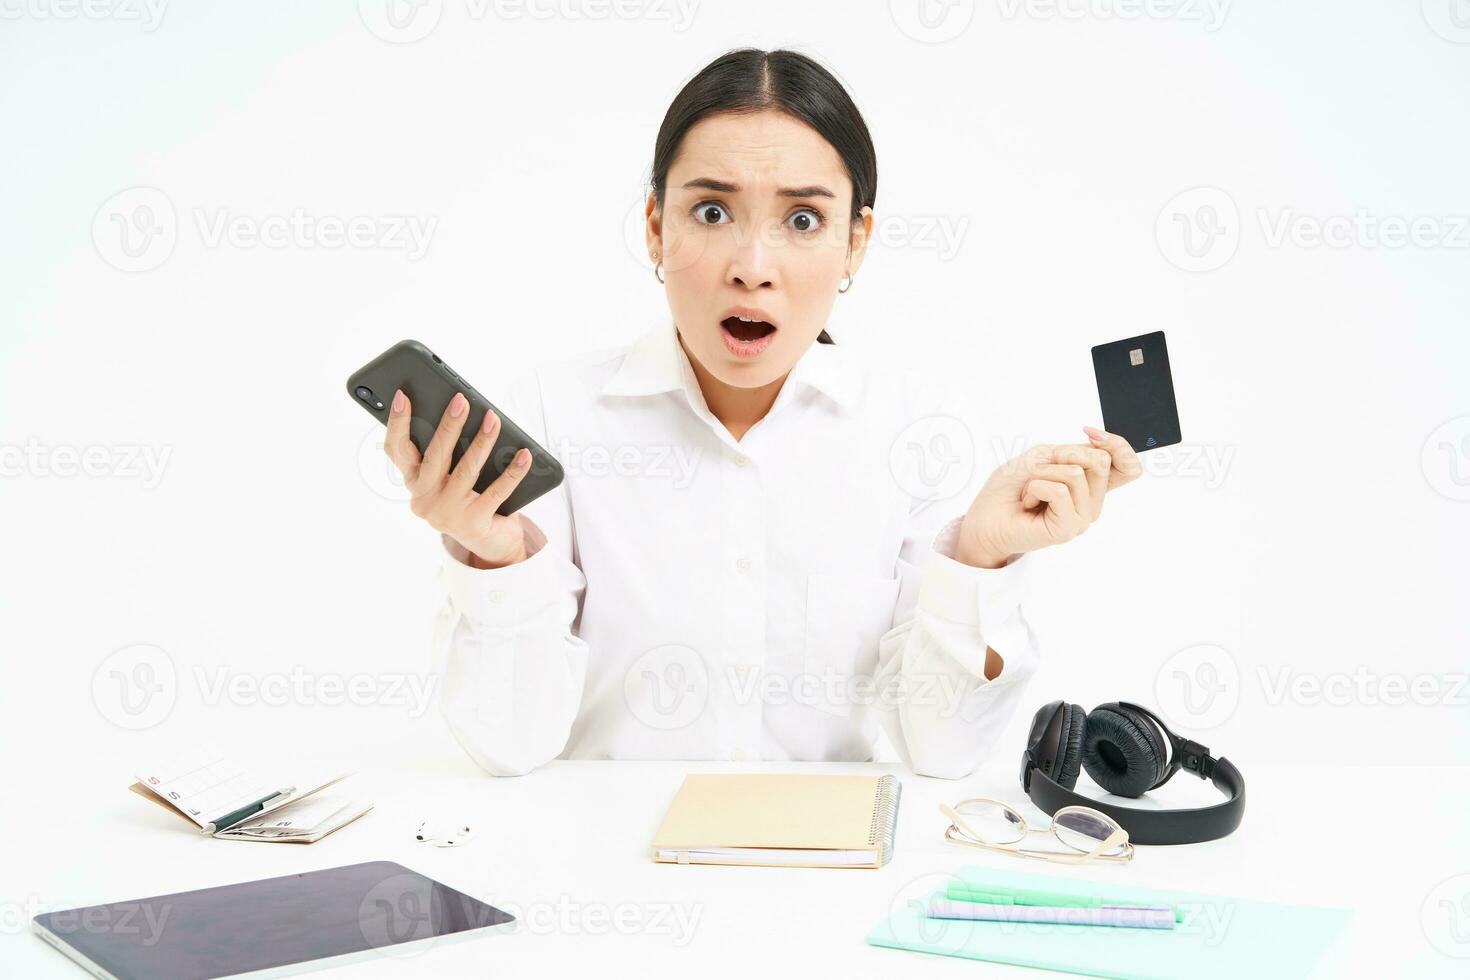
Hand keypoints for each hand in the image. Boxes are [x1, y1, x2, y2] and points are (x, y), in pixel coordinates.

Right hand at [384, 389, 535, 567]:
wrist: (489, 544)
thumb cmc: (469, 500)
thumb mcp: (449, 478)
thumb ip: (446, 453)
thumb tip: (461, 413)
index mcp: (414, 483)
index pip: (396, 450)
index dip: (397, 423)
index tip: (403, 396)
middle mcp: (424, 500)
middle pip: (435, 456)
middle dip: (449, 425)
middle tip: (461, 401)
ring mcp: (447, 514)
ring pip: (466, 470)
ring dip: (482, 442)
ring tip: (494, 419)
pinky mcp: (474, 523)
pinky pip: (497, 491)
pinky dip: (513, 471)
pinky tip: (524, 455)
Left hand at [955, 427, 1142, 567]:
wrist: (985, 519)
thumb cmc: (1010, 488)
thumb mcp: (1041, 456)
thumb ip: (1073, 452)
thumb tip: (1096, 451)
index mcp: (1091, 483)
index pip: (1129, 465)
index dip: (1118, 445)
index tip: (1090, 434)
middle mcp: (1092, 501)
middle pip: (1102, 461)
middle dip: (1063, 455)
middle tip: (1039, 469)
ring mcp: (1083, 516)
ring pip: (1077, 473)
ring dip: (1042, 473)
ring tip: (1031, 490)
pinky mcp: (1069, 527)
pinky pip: (1060, 490)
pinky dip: (1036, 487)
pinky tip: (1029, 502)